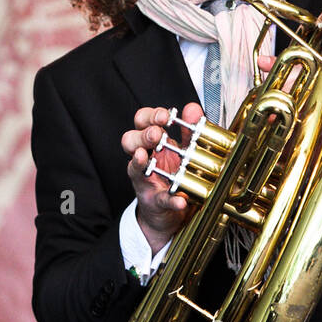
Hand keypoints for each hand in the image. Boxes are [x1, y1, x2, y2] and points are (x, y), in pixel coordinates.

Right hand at [121, 104, 202, 254]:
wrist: (168, 212)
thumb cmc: (171, 175)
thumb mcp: (183, 150)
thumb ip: (188, 130)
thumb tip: (192, 108)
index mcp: (151, 143)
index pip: (142, 122)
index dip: (150, 116)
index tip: (165, 115)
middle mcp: (143, 160)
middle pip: (130, 140)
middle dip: (143, 135)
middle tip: (156, 134)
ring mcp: (145, 182)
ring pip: (133, 168)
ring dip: (140, 161)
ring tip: (146, 156)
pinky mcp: (154, 203)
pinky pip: (160, 200)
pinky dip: (171, 199)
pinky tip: (180, 200)